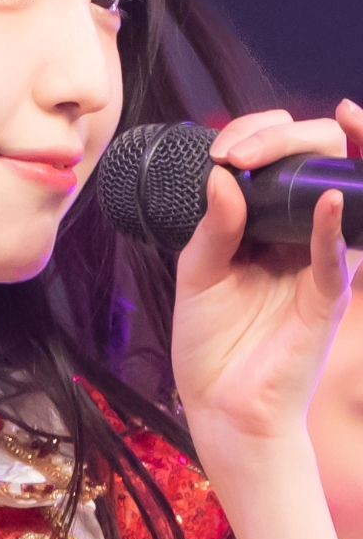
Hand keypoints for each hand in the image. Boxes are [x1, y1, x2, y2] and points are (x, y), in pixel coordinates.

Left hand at [171, 100, 362, 443]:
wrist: (220, 403)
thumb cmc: (209, 337)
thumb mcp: (197, 271)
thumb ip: (212, 225)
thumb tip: (223, 176)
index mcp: (264, 224)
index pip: (279, 159)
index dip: (257, 135)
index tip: (220, 150)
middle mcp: (296, 235)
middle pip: (315, 162)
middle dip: (280, 136)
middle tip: (236, 152)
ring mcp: (316, 264)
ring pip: (340, 196)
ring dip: (325, 157)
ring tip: (296, 138)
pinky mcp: (324, 299)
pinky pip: (338, 259)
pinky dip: (331, 226)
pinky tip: (324, 200)